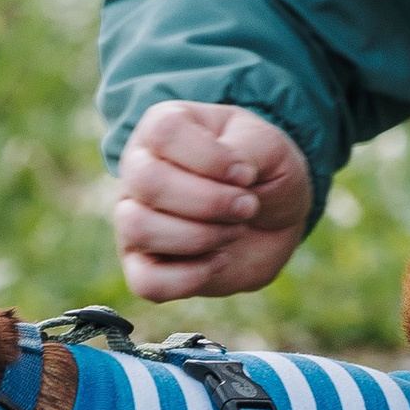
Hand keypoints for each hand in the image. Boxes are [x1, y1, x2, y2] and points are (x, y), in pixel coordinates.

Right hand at [112, 100, 312, 300]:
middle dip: (210, 201)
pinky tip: (218, 261)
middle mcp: (138, 171)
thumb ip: (247, 150)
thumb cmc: (263, 172)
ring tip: (234, 231)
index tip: (247, 173)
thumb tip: (230, 176)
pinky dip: (189, 277)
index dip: (212, 159)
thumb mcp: (269, 147)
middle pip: (147, 182)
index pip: (164, 133)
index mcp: (162, 129)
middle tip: (247, 206)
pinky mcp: (144, 267)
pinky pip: (145, 280)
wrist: (275, 217)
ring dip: (200, 236)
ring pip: (139, 228)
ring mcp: (134, 220)